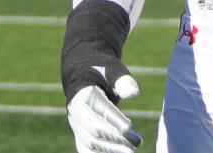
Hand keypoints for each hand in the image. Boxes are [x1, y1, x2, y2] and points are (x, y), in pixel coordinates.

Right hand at [61, 0, 138, 152]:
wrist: (84, 71)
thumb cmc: (102, 68)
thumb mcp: (112, 67)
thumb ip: (122, 78)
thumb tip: (133, 92)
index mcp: (82, 92)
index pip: (98, 110)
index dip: (113, 120)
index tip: (129, 128)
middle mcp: (75, 110)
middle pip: (94, 130)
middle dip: (115, 138)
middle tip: (136, 142)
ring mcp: (76, 123)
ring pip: (90, 142)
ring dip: (111, 149)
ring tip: (132, 150)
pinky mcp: (80, 132)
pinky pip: (88, 148)